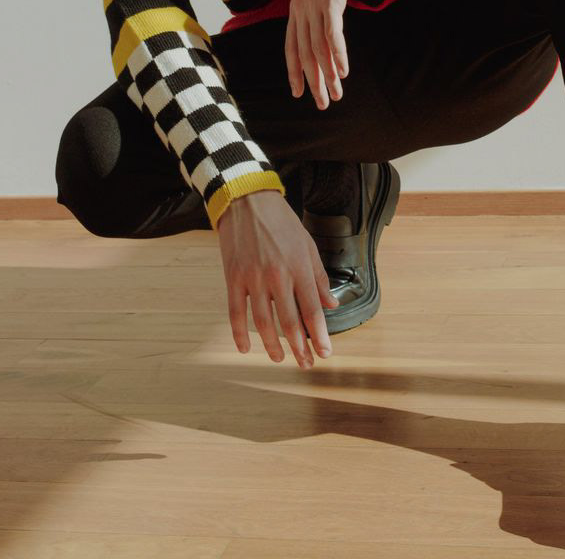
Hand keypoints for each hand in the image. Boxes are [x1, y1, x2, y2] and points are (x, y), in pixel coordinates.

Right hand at [217, 189, 339, 366]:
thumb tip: (331, 305)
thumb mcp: (307, 245)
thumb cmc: (281, 222)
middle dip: (299, 347)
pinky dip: (240, 333)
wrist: (247, 200)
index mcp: (299, 267)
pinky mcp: (233, 277)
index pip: (312, 309)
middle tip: (305, 364)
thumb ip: (319, 277)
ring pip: (263, 322)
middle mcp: (277, 275)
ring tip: (279, 359)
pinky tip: (246, 348)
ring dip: (272, 345)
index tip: (325, 353)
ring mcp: (253, 278)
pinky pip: (236, 312)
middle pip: (289, 321)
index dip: (319, 335)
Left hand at [286, 0, 352, 108]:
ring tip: (337, 94)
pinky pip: (333, 33)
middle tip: (322, 104)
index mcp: (295, 12)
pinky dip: (337, 54)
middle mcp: (301, 11)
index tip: (298, 93)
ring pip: (319, 48)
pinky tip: (343, 71)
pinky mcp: (331, 1)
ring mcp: (315, 6)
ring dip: (328, 74)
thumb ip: (316, 19)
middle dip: (314, 82)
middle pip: (306, 54)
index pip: (291, 49)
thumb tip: (322, 45)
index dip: (294, 72)